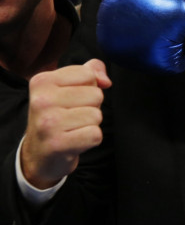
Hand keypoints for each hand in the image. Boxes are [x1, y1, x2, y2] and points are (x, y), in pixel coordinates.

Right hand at [21, 60, 111, 188]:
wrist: (39, 154)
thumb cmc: (59, 115)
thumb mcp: (68, 86)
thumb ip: (91, 70)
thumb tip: (106, 80)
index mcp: (41, 81)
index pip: (88, 74)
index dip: (88, 87)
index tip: (70, 100)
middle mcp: (41, 101)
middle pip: (96, 95)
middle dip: (91, 107)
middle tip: (72, 117)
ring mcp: (48, 124)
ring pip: (97, 115)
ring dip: (90, 124)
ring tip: (72, 129)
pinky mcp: (57, 145)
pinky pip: (95, 135)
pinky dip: (91, 139)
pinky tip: (75, 141)